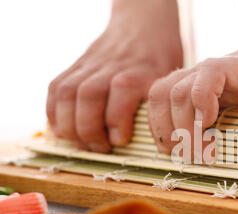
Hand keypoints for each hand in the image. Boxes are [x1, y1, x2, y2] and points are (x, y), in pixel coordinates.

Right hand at [47, 0, 181, 152]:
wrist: (143, 26)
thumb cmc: (160, 60)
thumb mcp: (168, 80)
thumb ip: (159, 106)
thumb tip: (159, 142)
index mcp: (140, 72)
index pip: (122, 93)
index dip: (117, 123)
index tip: (120, 141)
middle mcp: (112, 67)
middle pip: (89, 96)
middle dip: (90, 130)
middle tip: (100, 148)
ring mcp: (91, 66)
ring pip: (68, 93)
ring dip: (69, 125)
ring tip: (80, 144)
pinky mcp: (76, 66)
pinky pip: (56, 88)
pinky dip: (53, 112)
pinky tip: (61, 130)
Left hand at [147, 14, 237, 154]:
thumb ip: (221, 137)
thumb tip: (207, 166)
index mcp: (194, 90)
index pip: (157, 104)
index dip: (159, 130)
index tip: (173, 155)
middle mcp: (198, 77)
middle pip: (159, 96)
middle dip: (166, 131)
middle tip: (187, 156)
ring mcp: (213, 70)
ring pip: (176, 92)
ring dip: (185, 127)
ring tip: (203, 149)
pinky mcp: (233, 67)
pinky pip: (205, 80)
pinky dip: (203, 104)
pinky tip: (214, 121)